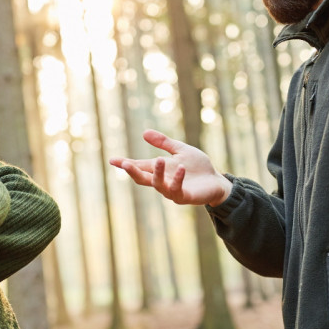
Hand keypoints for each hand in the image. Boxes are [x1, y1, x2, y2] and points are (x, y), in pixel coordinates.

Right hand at [109, 129, 231, 206]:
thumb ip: (164, 143)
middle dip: (133, 172)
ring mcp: (172, 190)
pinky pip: (177, 189)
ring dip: (157, 173)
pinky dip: (177, 178)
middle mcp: (163, 181)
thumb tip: (144, 132)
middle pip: (143, 178)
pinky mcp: (184, 196)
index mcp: (160, 169)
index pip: (139, 166)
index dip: (125, 164)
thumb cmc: (198, 167)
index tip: (112, 160)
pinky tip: (181, 168)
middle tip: (125, 164)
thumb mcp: (180, 150)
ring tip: (159, 160)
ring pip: (158, 185)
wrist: (216, 181)